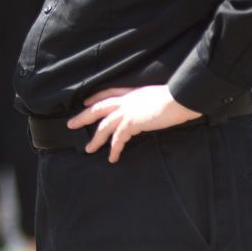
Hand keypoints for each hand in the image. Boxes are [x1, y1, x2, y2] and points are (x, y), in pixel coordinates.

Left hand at [67, 85, 200, 162]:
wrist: (180, 97)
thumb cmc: (176, 97)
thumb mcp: (158, 96)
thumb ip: (149, 102)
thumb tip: (152, 109)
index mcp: (132, 92)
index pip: (108, 93)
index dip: (95, 98)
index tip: (86, 102)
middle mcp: (126, 101)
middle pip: (98, 108)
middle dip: (83, 117)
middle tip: (71, 125)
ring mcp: (127, 111)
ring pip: (104, 126)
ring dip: (95, 139)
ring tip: (88, 149)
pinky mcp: (131, 123)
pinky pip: (118, 139)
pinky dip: (114, 149)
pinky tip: (112, 158)